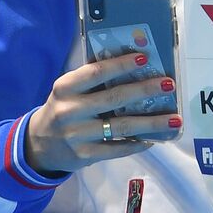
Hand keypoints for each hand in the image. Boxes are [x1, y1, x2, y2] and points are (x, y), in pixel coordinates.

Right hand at [24, 52, 180, 175]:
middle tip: (169, 84)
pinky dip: (138, 143)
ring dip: (151, 122)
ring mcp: (77, 135)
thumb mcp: (69, 91)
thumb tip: (134, 64)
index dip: (120, 65)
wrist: (38, 146)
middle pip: (114, 98)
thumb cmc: (63, 109)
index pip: (95, 73)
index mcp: (65, 88)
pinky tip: (154, 138)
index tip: (144, 58)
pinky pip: (118, 148)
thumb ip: (93, 81)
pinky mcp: (85, 155)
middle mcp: (69, 111)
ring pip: (121, 126)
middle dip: (145, 90)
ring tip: (175, 118)